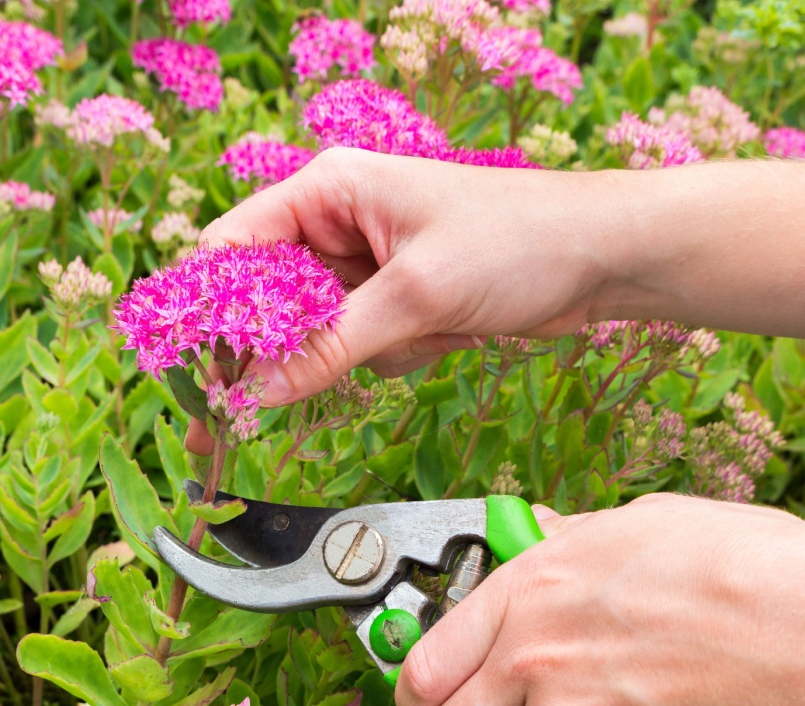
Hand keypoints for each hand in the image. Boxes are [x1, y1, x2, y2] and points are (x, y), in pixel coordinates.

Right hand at [200, 148, 622, 406]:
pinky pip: (361, 346)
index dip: (210, 309)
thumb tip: (259, 393)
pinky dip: (396, 356)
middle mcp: (339, 221)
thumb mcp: (416, 295)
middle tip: (239, 418)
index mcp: (329, 189)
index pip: (234, 247)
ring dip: (358, 353)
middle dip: (274, 353)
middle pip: (267, 299)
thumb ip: (330, 346)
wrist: (603, 258)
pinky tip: (445, 336)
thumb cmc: (516, 243)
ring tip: (420, 334)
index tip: (201, 371)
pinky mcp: (398, 301)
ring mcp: (368, 265)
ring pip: (316, 333)